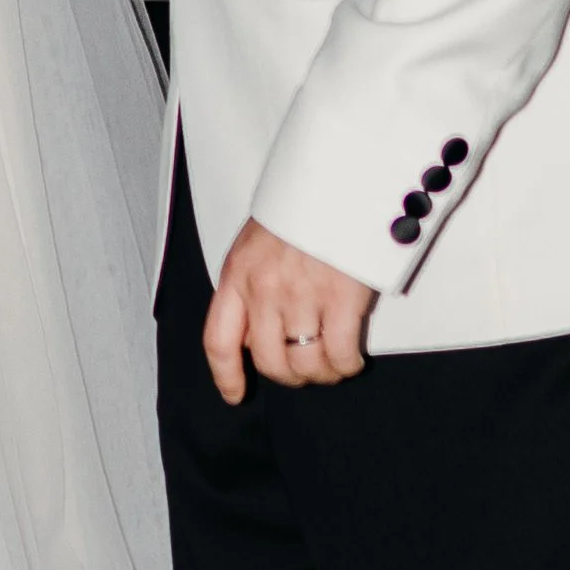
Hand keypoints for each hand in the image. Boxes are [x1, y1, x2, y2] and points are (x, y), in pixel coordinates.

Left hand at [204, 218, 374, 405]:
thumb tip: (258, 331)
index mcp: (237, 274)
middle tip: (305, 371)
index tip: (235, 394)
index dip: (226, 375)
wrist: (337, 175)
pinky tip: (350, 359)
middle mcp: (264, 290)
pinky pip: (340, 354)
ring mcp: (302, 295)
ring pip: (306, 363)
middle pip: (269, 361)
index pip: (219, 340)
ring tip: (332, 364)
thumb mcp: (256, 241)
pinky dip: (347, 365)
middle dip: (289, 376)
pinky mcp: (342, 297)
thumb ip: (251, 283)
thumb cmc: (301, 206)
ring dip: (321, 373)